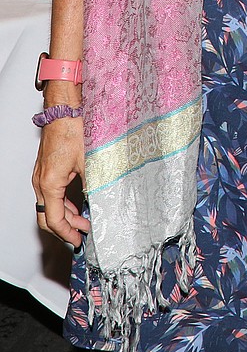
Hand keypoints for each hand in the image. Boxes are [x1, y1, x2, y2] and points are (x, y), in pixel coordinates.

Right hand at [32, 115, 89, 246]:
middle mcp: (41, 181)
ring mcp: (41, 176)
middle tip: (81, 235)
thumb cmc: (73, 130)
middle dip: (64, 228)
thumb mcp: (90, 162)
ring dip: (64, 216)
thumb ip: (94, 185)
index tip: (78, 241)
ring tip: (83, 221)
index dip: (66, 233)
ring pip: (48, 205)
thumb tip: (101, 201)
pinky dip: (61, 203)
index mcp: (50, 183)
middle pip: (47, 216)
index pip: (54, 219)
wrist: (65, 110)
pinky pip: (50, 194)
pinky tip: (76, 204)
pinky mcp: (46, 169)